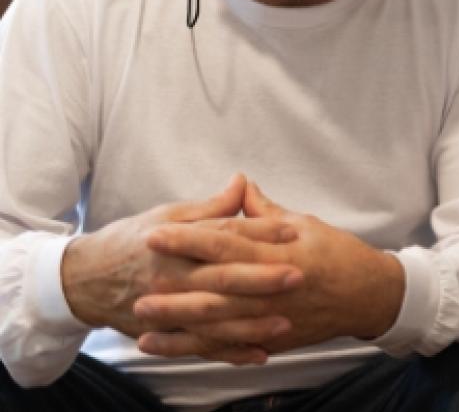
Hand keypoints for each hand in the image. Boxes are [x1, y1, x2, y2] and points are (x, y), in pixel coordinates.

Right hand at [60, 173, 303, 364]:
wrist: (83, 280)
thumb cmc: (131, 241)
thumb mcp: (166, 215)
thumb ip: (210, 207)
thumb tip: (243, 182)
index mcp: (174, 244)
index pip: (222, 236)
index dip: (258, 233)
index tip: (291, 231)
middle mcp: (171, 278)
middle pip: (221, 278)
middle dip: (261, 279)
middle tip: (298, 275)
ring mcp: (167, 309)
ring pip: (214, 320)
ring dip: (251, 324)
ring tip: (286, 322)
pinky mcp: (165, 332)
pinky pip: (201, 346)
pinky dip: (230, 352)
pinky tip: (260, 354)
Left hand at [133, 179, 404, 357]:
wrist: (369, 296)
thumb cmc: (338, 254)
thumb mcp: (305, 224)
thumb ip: (264, 211)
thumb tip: (237, 184)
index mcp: (280, 253)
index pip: (227, 244)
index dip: (190, 238)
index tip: (156, 233)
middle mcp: (273, 287)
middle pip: (216, 286)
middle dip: (175, 282)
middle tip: (138, 278)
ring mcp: (272, 316)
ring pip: (217, 321)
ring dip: (177, 320)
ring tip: (141, 317)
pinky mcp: (270, 338)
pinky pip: (227, 346)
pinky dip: (195, 347)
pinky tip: (167, 346)